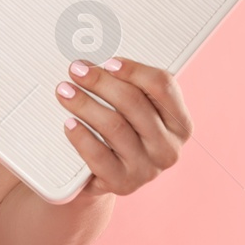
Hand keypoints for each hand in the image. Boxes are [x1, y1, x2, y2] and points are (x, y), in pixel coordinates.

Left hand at [55, 57, 191, 198]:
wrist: (104, 176)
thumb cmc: (122, 133)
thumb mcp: (135, 111)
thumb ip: (129, 86)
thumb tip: (99, 61)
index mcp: (180, 123)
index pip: (163, 86)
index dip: (134, 70)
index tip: (108, 62)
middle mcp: (168, 148)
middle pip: (134, 103)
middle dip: (101, 82)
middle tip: (77, 70)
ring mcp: (147, 169)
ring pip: (114, 127)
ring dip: (85, 104)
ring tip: (65, 91)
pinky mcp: (123, 184)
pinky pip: (98, 156)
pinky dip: (81, 136)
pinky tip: (69, 123)